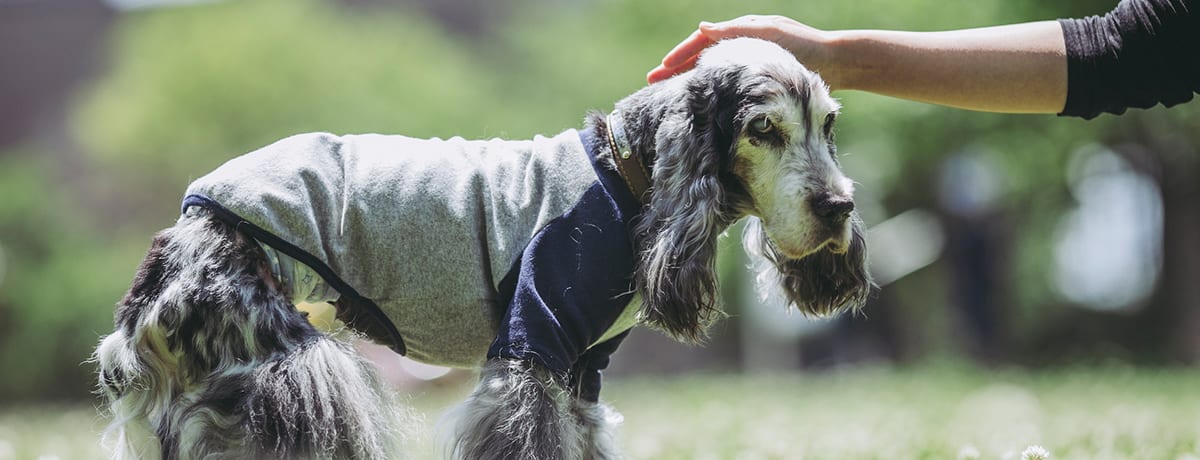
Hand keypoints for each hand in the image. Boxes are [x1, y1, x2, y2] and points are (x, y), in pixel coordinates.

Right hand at [646, 15, 833, 84]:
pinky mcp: (759, 75)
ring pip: (711, 67)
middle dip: (676, 67)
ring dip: (689, 78)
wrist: (837, 63)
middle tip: (652, 81)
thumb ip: (737, 31)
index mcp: (743, 30)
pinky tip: (700, 100)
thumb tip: (703, 27)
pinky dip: (709, 86)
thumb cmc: (805, 48)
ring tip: (670, 93)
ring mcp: (749, 58)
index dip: (679, 54)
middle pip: (702, 53)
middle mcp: (743, 42)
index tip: (661, 69)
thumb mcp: (769, 35)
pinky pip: (725, 78)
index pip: (702, 39)